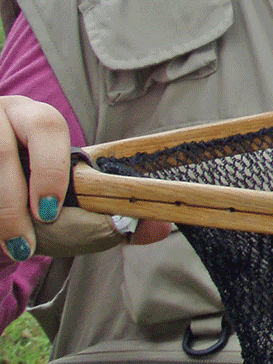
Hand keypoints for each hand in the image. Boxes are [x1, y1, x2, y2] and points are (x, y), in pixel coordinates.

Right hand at [1, 95, 170, 262]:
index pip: (47, 125)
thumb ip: (113, 220)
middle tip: (23, 241)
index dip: (49, 169)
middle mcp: (0, 116)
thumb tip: (165, 225)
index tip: (49, 213)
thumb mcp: (69, 212)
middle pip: (0, 146)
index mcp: (36, 120)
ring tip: (9, 246)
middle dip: (10, 199)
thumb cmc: (29, 205)